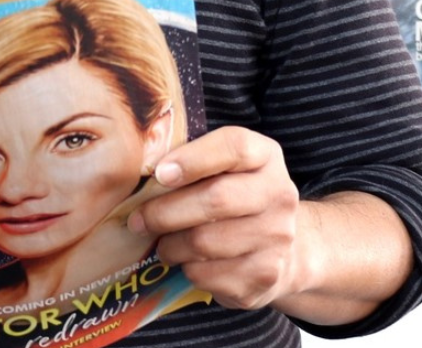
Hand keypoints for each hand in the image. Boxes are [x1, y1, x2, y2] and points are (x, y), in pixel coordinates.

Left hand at [128, 127, 305, 310]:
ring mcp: (276, 237)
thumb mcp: (228, 170)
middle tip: (138, 220)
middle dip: (165, 212)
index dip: (193, 159)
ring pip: (205, 242)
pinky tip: (188, 261)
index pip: (235, 146)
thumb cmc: (237, 200)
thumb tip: (143, 173)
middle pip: (216, 199)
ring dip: (171, 245)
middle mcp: (279, 194)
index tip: (160, 173)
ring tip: (163, 243)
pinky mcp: (265, 275)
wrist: (283, 251)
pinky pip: (207, 274)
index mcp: (266, 157)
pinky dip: (186, 269)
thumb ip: (195, 165)